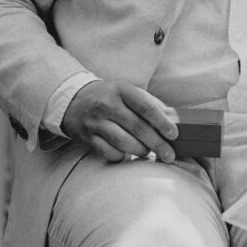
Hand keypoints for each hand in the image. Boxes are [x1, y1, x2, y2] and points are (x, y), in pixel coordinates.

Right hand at [61, 79, 179, 163]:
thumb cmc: (109, 97)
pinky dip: (121, 157)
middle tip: (169, 155)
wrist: (73, 101)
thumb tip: (172, 118)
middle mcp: (108, 104)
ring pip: (123, 142)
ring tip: (147, 152)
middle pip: (138, 128)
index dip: (162, 122)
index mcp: (122, 90)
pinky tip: (127, 155)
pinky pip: (108, 153)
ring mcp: (96, 122)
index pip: (146, 107)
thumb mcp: (128, 92)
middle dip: (157, 144)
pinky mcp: (87, 138)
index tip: (174, 134)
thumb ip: (150, 103)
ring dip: (140, 151)